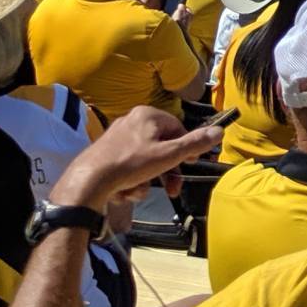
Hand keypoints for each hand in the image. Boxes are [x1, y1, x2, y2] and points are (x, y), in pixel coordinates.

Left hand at [48, 106, 221, 212]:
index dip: (186, 149)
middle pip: (161, 147)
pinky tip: (124, 191)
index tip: (189, 166)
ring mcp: (116, 137)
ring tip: (138, 192)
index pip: (178, 129)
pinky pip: (127, 165)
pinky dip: (130, 179)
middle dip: (166, 172)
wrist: (86, 182)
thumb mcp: (168, 155)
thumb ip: (194, 144)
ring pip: (144, 159)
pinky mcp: (104, 153)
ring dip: (147, 180)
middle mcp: (131, 121)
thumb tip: (219, 132)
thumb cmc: (130, 164)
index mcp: (148, 115)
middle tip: (171, 190)